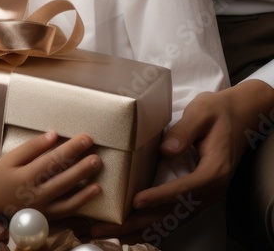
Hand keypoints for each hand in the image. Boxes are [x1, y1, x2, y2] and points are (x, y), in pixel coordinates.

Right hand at [0, 131, 101, 217]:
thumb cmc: (0, 178)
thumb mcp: (10, 159)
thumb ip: (31, 147)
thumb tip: (53, 134)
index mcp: (24, 177)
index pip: (52, 160)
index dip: (70, 149)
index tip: (85, 138)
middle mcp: (35, 194)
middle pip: (62, 177)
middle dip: (81, 163)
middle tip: (96, 150)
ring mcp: (43, 208)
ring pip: (68, 195)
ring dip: (85, 180)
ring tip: (97, 165)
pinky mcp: (48, 217)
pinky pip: (68, 210)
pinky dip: (83, 200)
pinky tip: (95, 189)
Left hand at [90, 80, 273, 242]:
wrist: (238, 117)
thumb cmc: (218, 111)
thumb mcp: (203, 111)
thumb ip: (186, 130)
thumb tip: (166, 149)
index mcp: (214, 171)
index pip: (185, 189)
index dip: (160, 196)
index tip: (136, 201)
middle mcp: (210, 191)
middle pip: (172, 213)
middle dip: (138, 222)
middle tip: (106, 226)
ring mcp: (202, 197)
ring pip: (169, 220)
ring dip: (138, 229)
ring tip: (106, 232)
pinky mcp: (194, 196)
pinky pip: (170, 216)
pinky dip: (148, 225)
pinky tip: (126, 231)